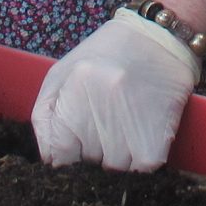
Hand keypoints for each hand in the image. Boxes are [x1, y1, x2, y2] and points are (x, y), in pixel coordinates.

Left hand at [34, 7, 199, 170]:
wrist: (159, 36)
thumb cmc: (104, 56)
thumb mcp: (61, 74)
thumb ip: (46, 119)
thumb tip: (50, 160)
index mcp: (72, 94)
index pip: (58, 157)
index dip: (67, 156)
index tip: (75, 149)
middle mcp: (100, 109)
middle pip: (88, 165)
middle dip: (92, 153)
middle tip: (104, 127)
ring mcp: (130, 124)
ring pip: (115, 170)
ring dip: (118, 157)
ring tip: (125, 128)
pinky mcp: (158, 136)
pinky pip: (142, 170)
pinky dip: (140, 163)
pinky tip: (141, 138)